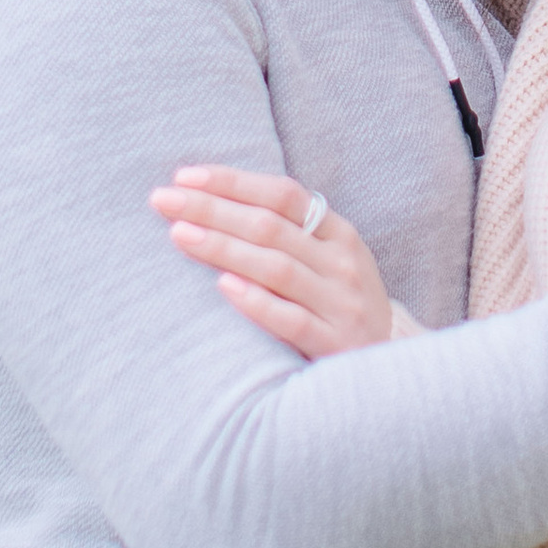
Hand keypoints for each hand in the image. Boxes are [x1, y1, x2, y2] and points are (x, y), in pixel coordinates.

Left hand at [151, 165, 394, 356]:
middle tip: (162, 200)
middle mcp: (342, 263)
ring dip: (224, 248)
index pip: (283, 194)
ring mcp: (341, 304)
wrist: (384, 370)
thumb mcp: (327, 264)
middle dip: (212, 209)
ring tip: (179, 234)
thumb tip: (213, 203)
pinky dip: (257, 302)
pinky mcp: (333, 345)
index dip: (233, 182)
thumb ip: (288, 236)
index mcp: (340, 234)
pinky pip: (292, 321)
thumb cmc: (338, 309)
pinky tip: (223, 287)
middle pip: (271, 226)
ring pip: (277, 268)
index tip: (184, 177)